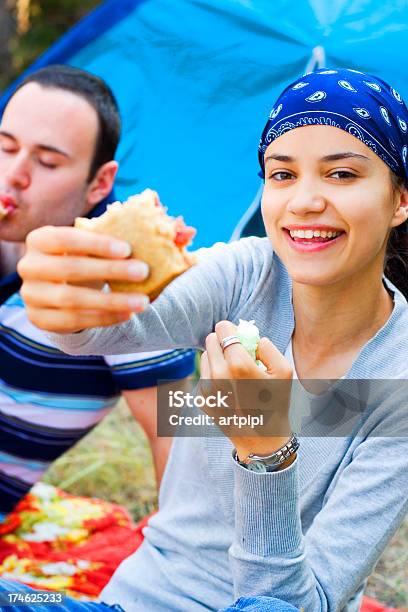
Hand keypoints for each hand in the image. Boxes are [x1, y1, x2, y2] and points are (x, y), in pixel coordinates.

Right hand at [18, 226, 149, 332]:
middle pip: (70, 269)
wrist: (58, 290)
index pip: (65, 238)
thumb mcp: (91, 248)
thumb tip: (171, 230)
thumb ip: (115, 239)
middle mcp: (29, 266)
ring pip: (72, 299)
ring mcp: (32, 295)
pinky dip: (103, 318)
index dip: (95, 244)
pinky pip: (74, 321)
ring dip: (111, 301)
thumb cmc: (81, 260)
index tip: (127, 249)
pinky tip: (127, 315)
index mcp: (39, 240)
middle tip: (143, 271)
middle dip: (110, 270)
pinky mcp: (40, 319)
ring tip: (142, 302)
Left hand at [200, 321, 292, 460]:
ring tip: (235, 374)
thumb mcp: (283, 371)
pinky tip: (229, 389)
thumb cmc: (276, 403)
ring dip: (217, 358)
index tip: (239, 338)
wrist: (261, 439)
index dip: (231, 330)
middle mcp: (218, 375)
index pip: (222, 329)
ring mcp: (206, 388)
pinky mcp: (200, 399)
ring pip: (205, 357)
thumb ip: (267, 347)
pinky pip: (204, 375)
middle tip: (237, 354)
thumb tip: (251, 337)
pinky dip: (213, 376)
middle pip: (211, 340)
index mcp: (238, 365)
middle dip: (223, 343)